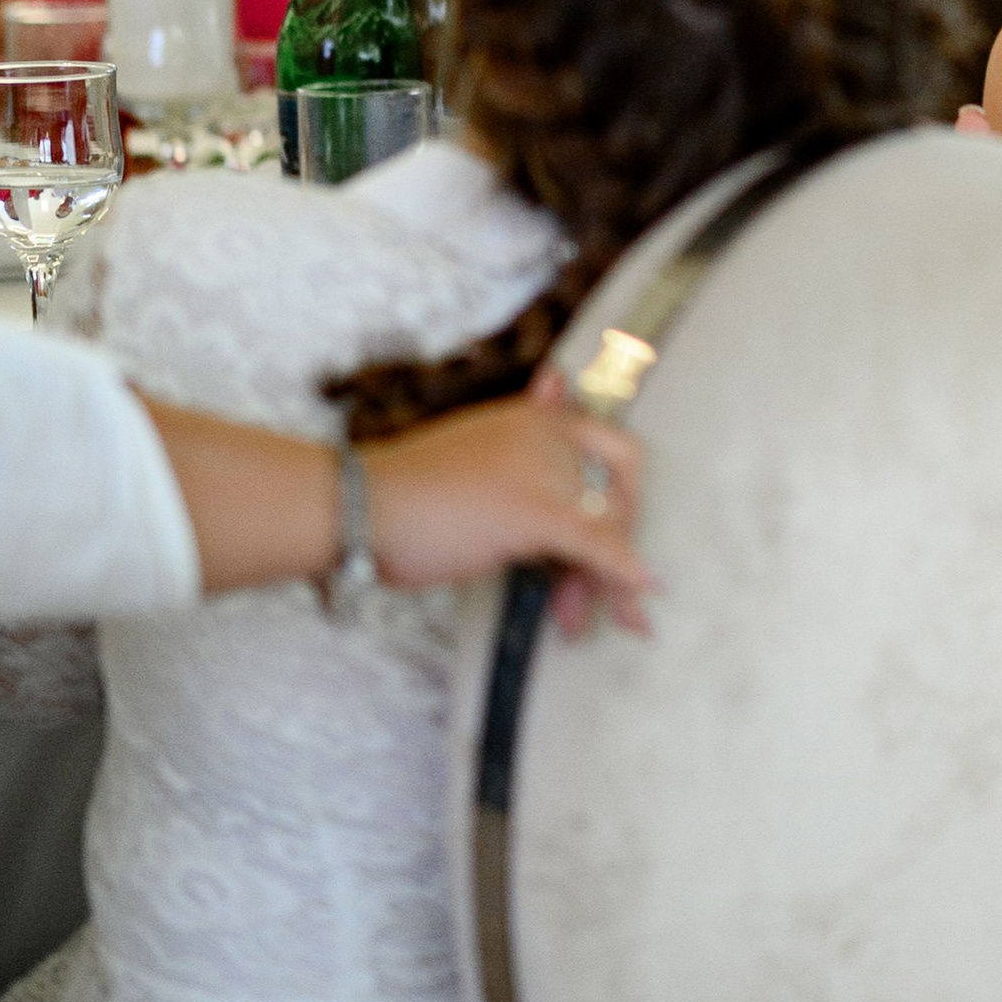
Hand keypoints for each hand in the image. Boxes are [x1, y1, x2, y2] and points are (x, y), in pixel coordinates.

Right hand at [364, 371, 651, 631]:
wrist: (359, 505)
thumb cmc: (408, 490)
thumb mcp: (477, 446)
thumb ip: (522, 437)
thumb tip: (558, 380)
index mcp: (540, 416)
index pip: (619, 450)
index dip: (625, 500)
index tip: (611, 540)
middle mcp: (551, 433)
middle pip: (619, 496)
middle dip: (614, 551)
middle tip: (586, 598)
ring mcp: (544, 470)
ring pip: (609, 527)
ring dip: (610, 581)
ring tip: (586, 620)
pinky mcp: (533, 512)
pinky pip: (596, 545)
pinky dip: (622, 574)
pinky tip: (642, 595)